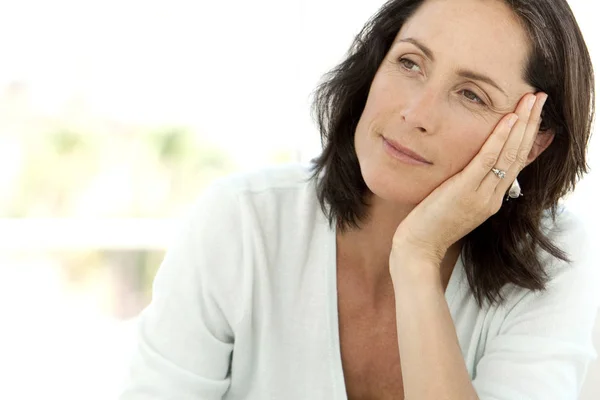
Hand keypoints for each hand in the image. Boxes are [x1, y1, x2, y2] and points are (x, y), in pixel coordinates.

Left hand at [390, 92, 547, 270]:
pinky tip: (509, 119)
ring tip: (532, 99)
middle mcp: (493, 196)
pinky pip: (487, 159)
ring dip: (523, 123)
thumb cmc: (431, 225)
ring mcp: (482, 194)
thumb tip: (474, 167)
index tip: (536, 115)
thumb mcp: (457, 204)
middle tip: (540, 97)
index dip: (529, 137)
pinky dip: (500, 137)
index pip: (517, 163)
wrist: (418, 247)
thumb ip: (470, 186)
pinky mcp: (465, 190)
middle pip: (520, 154)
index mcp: (492, 199)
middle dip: (532, 123)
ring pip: (510, 153)